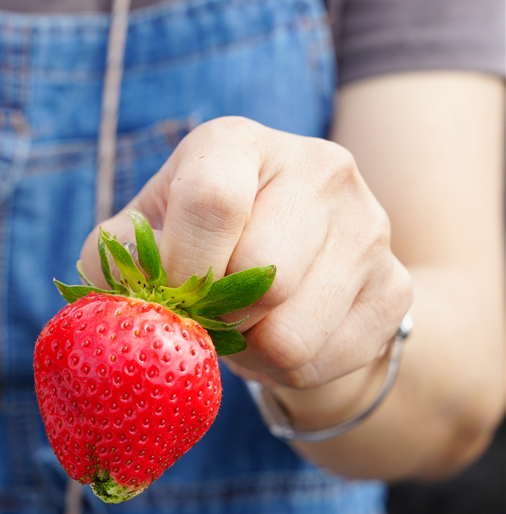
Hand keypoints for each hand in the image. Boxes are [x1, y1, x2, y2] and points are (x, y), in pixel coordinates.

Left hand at [80, 116, 412, 394]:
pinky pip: (323, 361)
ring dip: (249, 350)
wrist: (282, 274)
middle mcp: (317, 167)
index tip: (171, 295)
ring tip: (241, 326)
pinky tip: (276, 336)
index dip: (182, 269)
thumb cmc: (189, 250)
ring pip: (293, 333)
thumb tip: (132, 289)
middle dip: (217, 316)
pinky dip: (284, 371)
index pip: (212, 202)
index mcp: (236, 143)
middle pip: (263, 276)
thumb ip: (118, 257)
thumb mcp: (140, 239)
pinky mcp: (395, 285)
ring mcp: (369, 224)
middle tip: (207, 314)